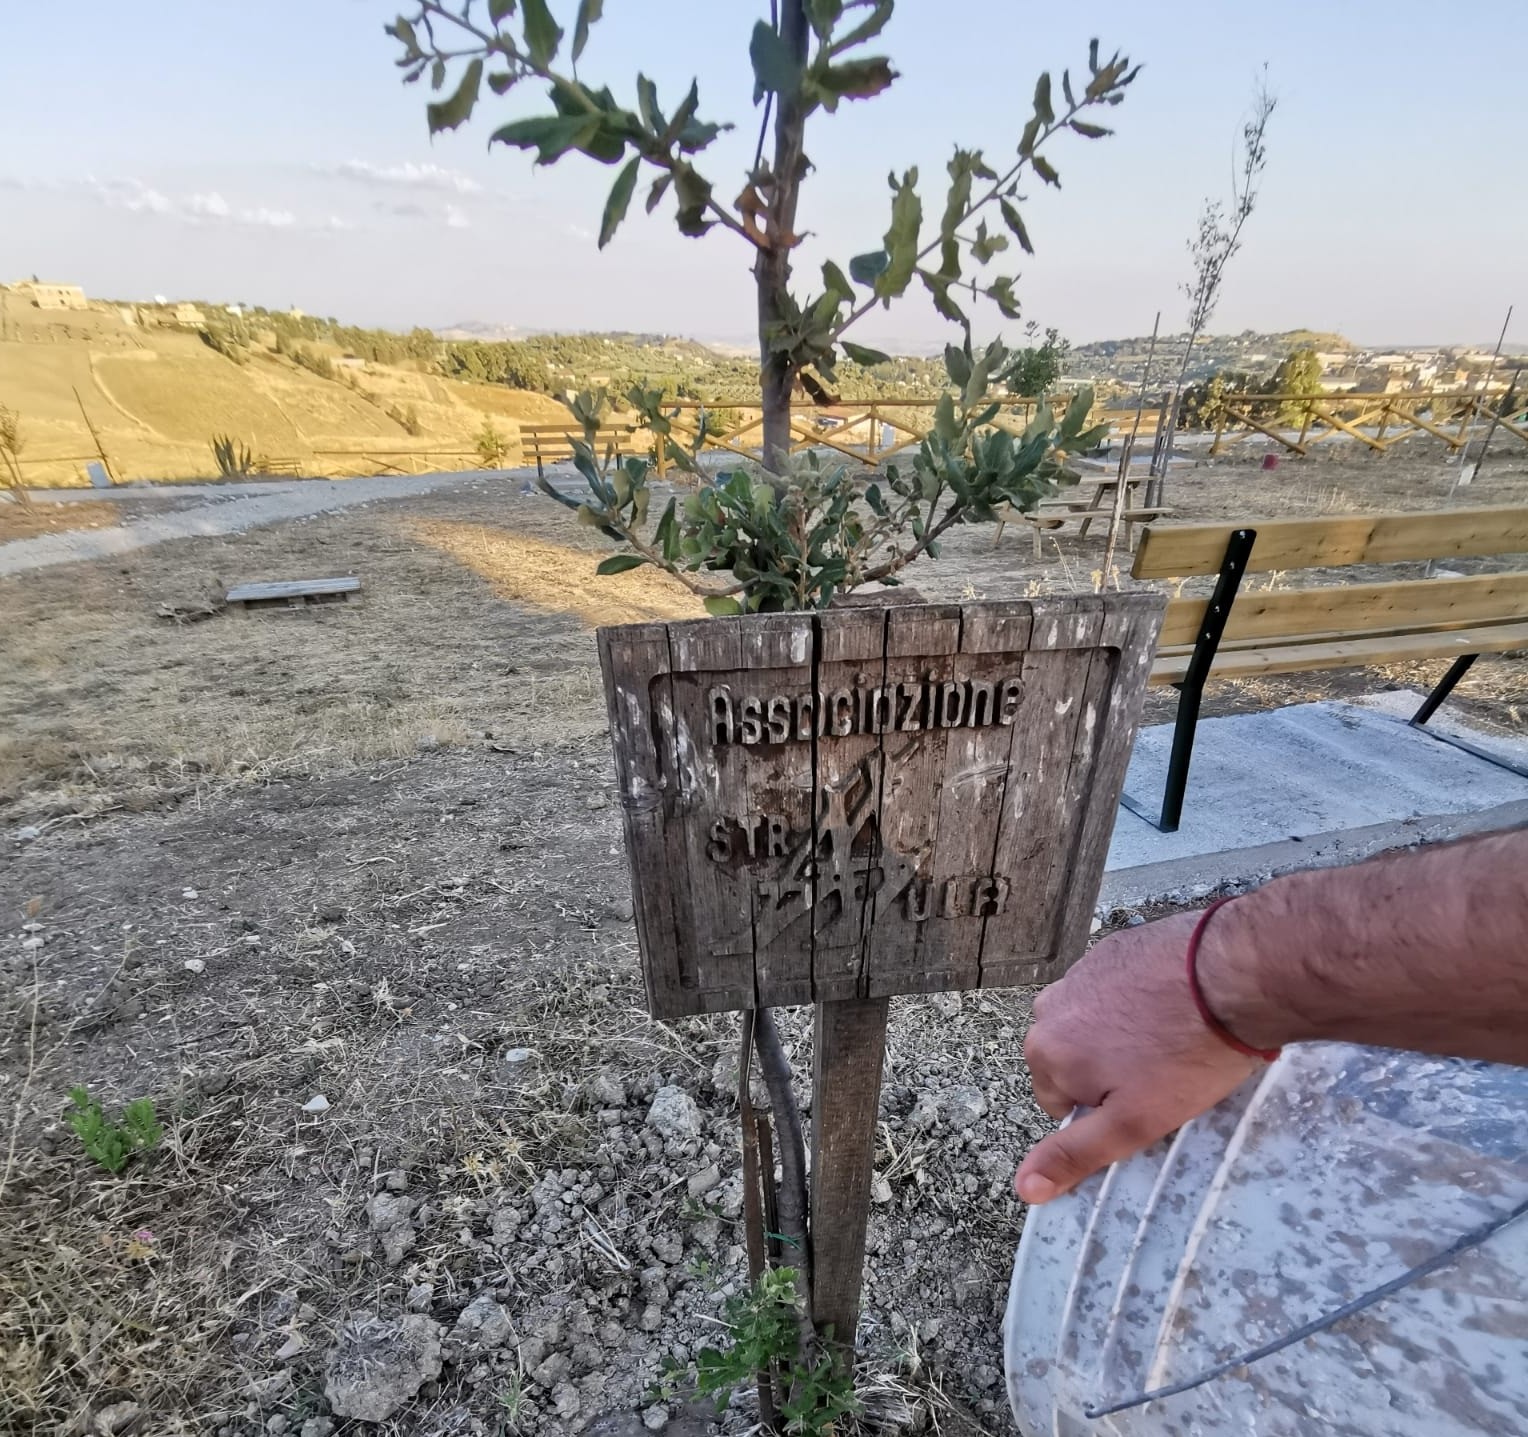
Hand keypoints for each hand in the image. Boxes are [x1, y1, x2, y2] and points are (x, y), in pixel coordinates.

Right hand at [1013, 910, 1259, 1204]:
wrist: (1231, 976)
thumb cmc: (1185, 1056)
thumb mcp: (1131, 1123)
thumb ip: (1074, 1155)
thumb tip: (1024, 1188)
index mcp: (1045, 1052)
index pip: (1059, 1102)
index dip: (1104, 1111)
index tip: (1143, 1103)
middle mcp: (1050, 1006)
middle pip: (1073, 1058)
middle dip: (1108, 1070)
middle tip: (1160, 1074)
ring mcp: (1081, 972)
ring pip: (1093, 1022)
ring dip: (1121, 1033)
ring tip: (1172, 1039)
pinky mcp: (1112, 949)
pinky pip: (1115, 987)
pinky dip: (1138, 1000)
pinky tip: (1175, 1006)